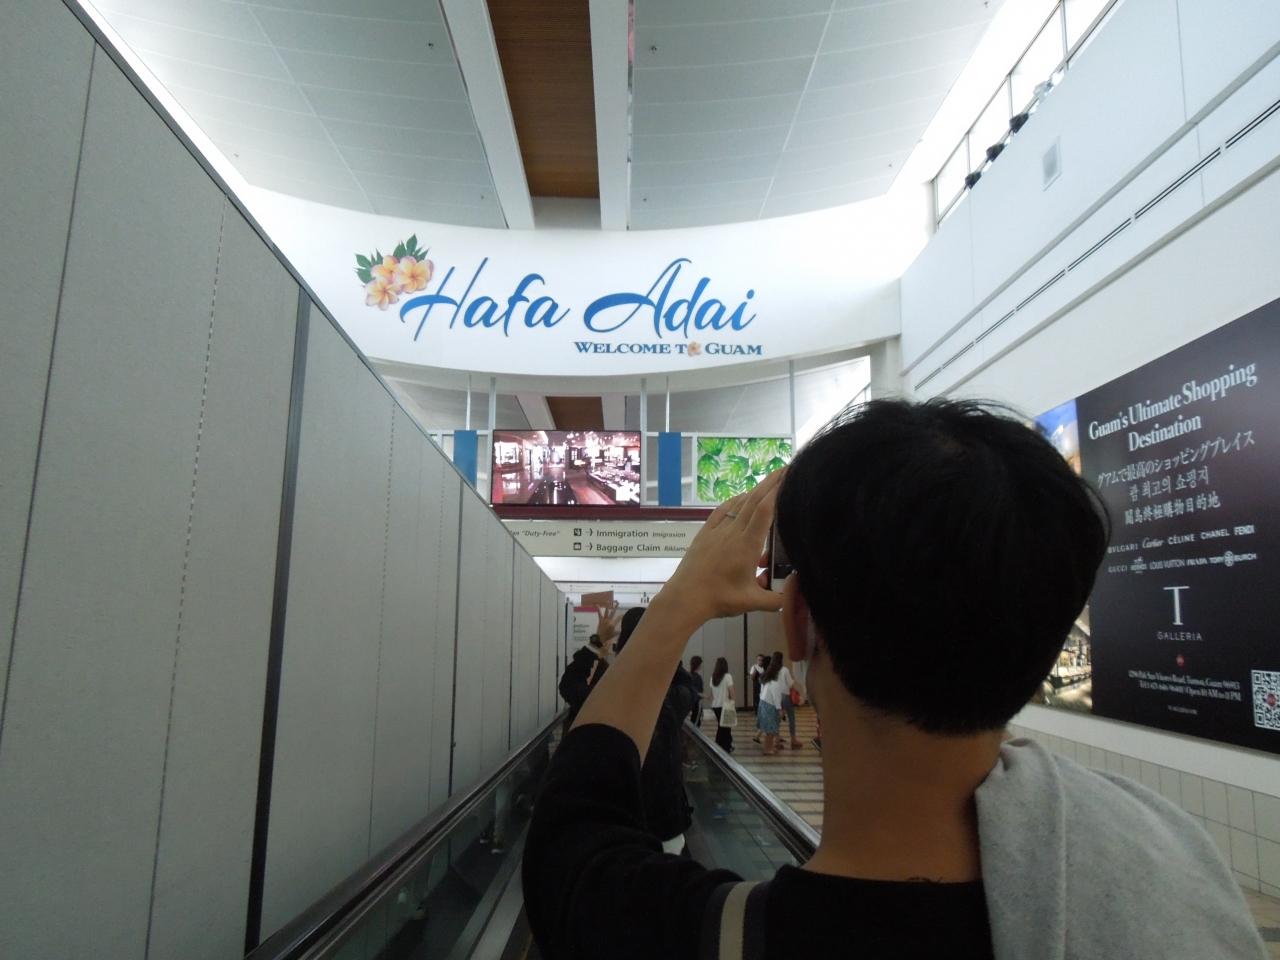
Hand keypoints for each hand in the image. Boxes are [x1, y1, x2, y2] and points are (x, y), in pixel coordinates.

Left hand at [595, 601, 620, 646]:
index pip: (618, 618)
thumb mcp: (615, 634)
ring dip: (607, 606)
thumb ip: (619, 631)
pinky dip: (598, 609)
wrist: (600, 638)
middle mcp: (609, 620)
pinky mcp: (600, 620)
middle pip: (613, 612)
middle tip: (618, 602)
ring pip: (606, 612)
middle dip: (616, 607)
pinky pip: (599, 614)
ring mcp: (604, 620)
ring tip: (608, 601)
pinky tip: (597, 605)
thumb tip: (623, 629)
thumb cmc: (608, 637)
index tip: (623, 614)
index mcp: (613, 624)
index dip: (621, 616)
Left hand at [661, 469, 784, 623]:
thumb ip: (776, 600)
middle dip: (770, 483)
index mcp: (747, 545)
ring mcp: (717, 531)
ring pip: (738, 504)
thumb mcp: (752, 603)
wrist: (685, 597)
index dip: (777, 492)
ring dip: (754, 491)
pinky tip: (740, 498)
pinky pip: (721, 511)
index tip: (789, 477)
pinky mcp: (704, 533)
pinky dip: (734, 501)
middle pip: (754, 501)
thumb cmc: (719, 599)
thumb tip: (793, 598)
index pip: (765, 511)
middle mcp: (733, 532)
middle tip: (785, 469)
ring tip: (768, 483)